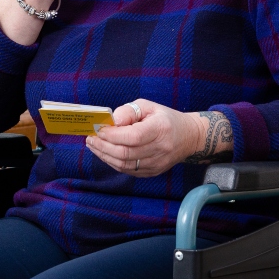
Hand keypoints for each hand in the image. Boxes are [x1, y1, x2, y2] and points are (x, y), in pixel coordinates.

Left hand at [85, 100, 233, 177]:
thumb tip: (111, 121)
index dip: (112, 135)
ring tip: (93, 145)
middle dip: (103, 146)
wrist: (188, 137)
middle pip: (125, 153)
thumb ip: (128, 111)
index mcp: (160, 129)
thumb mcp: (148, 106)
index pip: (133, 136)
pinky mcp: (152, 172)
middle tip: (90, 139)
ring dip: (104, 155)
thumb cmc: (165, 118)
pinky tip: (105, 153)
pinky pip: (128, 170)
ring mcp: (157, 164)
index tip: (98, 129)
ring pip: (124, 164)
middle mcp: (160, 149)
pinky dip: (113, 162)